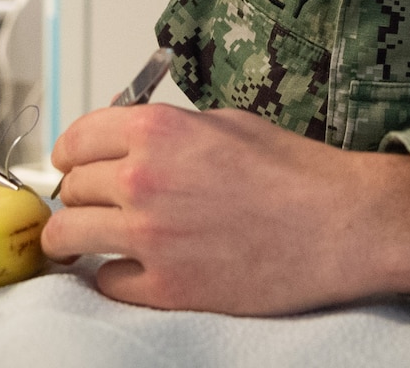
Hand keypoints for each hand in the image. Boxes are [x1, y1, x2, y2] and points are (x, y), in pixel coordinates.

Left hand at [43, 105, 409, 314]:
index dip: (73, 152)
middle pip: (72, 188)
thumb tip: (134, 139)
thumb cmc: (298, 173)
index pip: (77, 138)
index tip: (74, 162)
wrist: (341, 225)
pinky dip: (114, 276)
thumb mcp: (227, 123)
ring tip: (90, 239)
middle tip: (97, 201)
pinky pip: (106, 283)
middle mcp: (143, 181)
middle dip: (81, 194)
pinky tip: (133, 268)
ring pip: (68, 237)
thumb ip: (170, 130)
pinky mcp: (166, 287)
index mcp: (158, 132)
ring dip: (76, 238)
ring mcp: (150, 237)